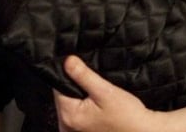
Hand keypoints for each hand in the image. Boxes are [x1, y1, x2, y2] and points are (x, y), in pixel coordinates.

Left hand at [53, 57, 185, 131]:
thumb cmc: (128, 116)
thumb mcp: (105, 91)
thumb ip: (84, 76)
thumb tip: (67, 61)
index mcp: (69, 116)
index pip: (58, 87)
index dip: (69, 76)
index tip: (82, 73)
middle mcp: (67, 127)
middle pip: (62, 97)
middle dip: (75, 89)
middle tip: (94, 87)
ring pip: (69, 106)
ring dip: (80, 99)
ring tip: (97, 99)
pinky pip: (76, 116)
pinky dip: (84, 109)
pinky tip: (96, 108)